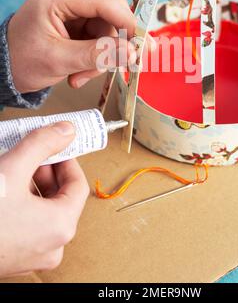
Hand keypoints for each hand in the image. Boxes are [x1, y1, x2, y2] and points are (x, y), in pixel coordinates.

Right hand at [0, 121, 88, 276]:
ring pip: (43, 213)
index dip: (67, 160)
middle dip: (46, 172)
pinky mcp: (14, 259)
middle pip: (61, 199)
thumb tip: (66, 130)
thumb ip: (42, 144)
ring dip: (32, 187)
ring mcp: (32, 257)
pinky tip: (4, 192)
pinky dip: (22, 206)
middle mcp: (52, 247)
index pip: (77, 185)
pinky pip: (28, 227)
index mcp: (60, 226)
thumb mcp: (12, 168)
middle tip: (32, 154)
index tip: (55, 146)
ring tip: (14, 169)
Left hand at [7, 0, 136, 92]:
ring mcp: (72, 0)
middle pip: (112, 12)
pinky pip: (100, 31)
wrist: (4, 65)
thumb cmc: (22, 60)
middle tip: (112, 68)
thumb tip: (132, 53)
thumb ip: (97, 55)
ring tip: (80, 75)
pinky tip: (79, 68)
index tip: (143, 49)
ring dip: (101, 54)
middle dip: (113, 44)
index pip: (107, 2)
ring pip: (108, 25)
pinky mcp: (76, 12)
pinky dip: (95, 52)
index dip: (130, 25)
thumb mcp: (59, 61)